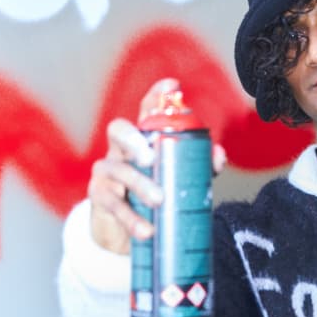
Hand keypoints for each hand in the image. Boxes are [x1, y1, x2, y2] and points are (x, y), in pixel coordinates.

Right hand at [88, 78, 224, 253]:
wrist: (125, 232)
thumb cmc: (153, 196)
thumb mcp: (177, 180)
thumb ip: (198, 165)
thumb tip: (218, 155)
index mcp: (142, 140)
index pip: (145, 112)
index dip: (156, 96)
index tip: (172, 84)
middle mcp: (120, 149)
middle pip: (118, 130)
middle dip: (134, 139)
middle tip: (151, 157)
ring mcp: (106, 172)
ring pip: (116, 170)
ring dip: (138, 184)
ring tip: (160, 200)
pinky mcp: (98, 198)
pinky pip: (112, 204)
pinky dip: (130, 218)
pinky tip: (146, 230)